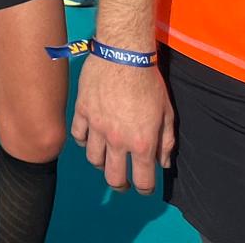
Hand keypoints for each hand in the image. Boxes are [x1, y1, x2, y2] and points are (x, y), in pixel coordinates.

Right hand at [71, 54, 173, 194]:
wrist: (123, 56)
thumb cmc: (149, 84)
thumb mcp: (167, 114)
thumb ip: (165, 142)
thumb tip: (162, 163)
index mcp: (141, 143)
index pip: (142, 180)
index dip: (144, 188)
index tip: (144, 186)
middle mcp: (117, 140)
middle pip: (113, 177)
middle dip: (120, 184)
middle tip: (122, 182)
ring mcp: (96, 126)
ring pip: (93, 159)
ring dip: (101, 163)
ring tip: (106, 158)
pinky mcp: (82, 111)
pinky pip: (77, 135)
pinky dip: (83, 140)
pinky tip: (89, 136)